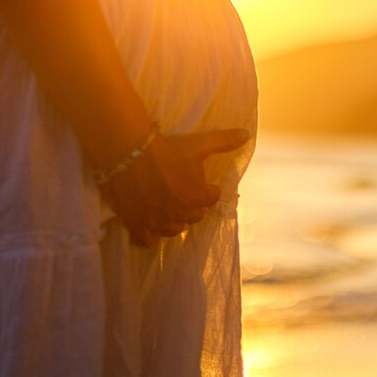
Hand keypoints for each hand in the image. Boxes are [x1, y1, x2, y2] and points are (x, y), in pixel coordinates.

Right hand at [103, 127, 251, 247]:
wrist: (130, 153)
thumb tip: (246, 135)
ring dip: (174, 222)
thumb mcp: (199, 144)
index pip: (211, 199)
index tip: (206, 185)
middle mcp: (180, 214)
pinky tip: (147, 227)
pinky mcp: (137, 225)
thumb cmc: (167, 150)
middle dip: (193, 208)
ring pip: (172, 230)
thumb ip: (224, 142)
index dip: (209, 190)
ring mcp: (158, 222)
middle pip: (194, 217)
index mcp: (197, 198)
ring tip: (169, 211)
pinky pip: (146, 240)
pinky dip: (148, 236)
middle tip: (185, 196)